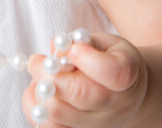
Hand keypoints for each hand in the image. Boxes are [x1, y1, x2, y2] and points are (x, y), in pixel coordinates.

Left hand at [22, 32, 147, 126]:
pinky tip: (36, 90)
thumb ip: (80, 41)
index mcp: (126, 75)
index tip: (73, 48)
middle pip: (79, 94)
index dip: (87, 59)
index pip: (114, 72)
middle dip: (48, 72)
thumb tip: (57, 52)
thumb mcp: (103, 42)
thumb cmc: (109, 60)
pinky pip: (50, 126)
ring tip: (40, 75)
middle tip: (36, 60)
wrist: (124, 94)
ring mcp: (99, 125)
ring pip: (59, 112)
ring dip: (40, 89)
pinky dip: (34, 106)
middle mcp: (116, 105)